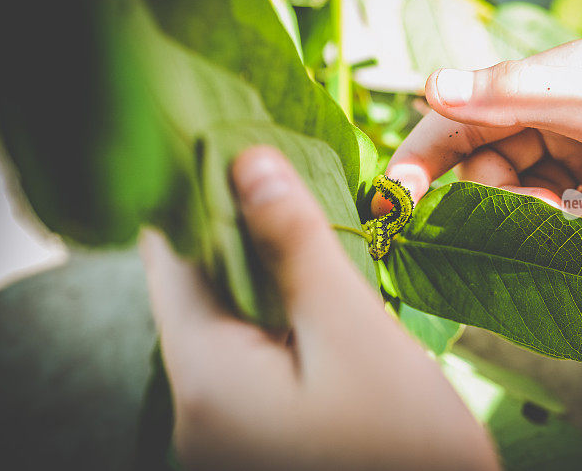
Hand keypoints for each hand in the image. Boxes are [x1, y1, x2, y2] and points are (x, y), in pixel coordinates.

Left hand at [140, 146, 499, 470]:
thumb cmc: (410, 446)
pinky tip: (305, 285)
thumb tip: (248, 162)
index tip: (231, 141)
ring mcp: (221, 427)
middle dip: (234, 228)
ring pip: (225, 320)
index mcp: (205, 380)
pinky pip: (247, 353)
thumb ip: (296, 245)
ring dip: (257, 269)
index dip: (197, 194)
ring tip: (295, 215)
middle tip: (277, 169)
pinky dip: (272, 312)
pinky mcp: (251, 433)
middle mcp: (195, 409)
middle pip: (196, 290)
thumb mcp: (354, 332)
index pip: (171, 260)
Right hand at [375, 39, 581, 259]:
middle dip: (471, 191)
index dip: (426, 148)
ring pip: (507, 189)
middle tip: (479, 222)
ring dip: (509, 214)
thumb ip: (520, 95)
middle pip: (480, 154)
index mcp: (557, 76)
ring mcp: (576, 155)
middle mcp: (559, 113)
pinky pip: (541, 212)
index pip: (468, 109)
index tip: (396, 193)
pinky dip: (540, 225)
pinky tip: (565, 228)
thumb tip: (433, 84)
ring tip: (543, 224)